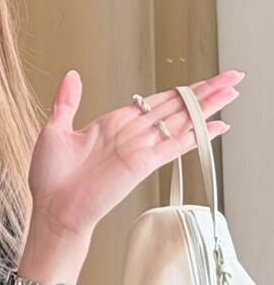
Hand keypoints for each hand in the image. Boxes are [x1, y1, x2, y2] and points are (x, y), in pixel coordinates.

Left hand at [27, 68, 243, 240]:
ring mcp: (140, 149)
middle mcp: (132, 134)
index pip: (155, 102)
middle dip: (204, 91)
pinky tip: (218, 126)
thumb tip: (73, 75)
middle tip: (232, 76)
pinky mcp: (143, 164)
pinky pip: (176, 145)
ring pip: (181, 121)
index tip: (201, 81)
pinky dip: (197, 134)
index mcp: (113, 124)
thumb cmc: (51, 178)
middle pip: (176, 107)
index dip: (180, 90)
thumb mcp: (55, 130)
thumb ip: (67, 102)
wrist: (51, 209)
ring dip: (208, 105)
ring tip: (233, 90)